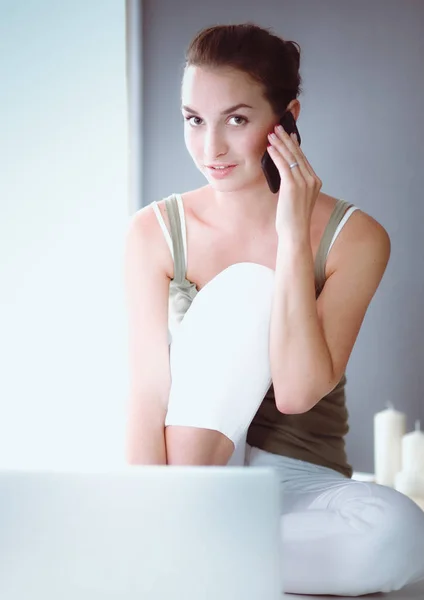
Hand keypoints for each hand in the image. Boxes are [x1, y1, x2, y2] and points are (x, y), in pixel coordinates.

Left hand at [267, 123, 321, 238]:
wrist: (295, 232)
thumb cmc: (293, 219)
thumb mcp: (296, 198)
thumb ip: (294, 185)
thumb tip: (285, 173)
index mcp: (315, 182)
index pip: (303, 158)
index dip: (294, 145)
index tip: (287, 134)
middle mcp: (312, 180)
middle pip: (298, 154)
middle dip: (286, 139)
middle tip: (277, 127)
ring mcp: (304, 182)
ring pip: (291, 157)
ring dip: (279, 144)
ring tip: (271, 134)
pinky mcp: (293, 186)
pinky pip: (284, 165)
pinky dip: (276, 155)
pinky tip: (269, 148)